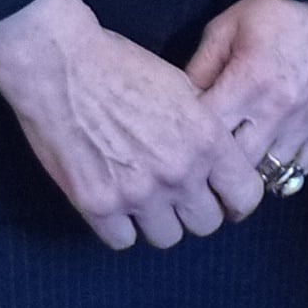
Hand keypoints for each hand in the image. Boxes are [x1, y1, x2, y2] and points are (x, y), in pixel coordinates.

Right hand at [0, 0, 254, 247]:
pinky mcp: (97, 205)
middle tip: (181, 197)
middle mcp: (179, 172)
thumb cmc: (122, 67)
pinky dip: (120, 227)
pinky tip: (115, 203)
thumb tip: (218, 159)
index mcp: (207, 140)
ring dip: (159, 221)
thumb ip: (204, 130)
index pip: (245, 196)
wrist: (62, 67)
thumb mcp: (183, 89)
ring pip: (167, 238)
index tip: (223, 198)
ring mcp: (137, 192)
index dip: (236, 200)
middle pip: (206, 224)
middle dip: (197, 211)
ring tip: (146, 200)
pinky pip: (122, 240)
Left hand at [184, 0, 307, 197]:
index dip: (188, 144)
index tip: (181, 144)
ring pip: (270, 174)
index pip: (205, 136)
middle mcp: (278, 109)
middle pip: (236, 167)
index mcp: (246, 82)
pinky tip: (269, 160)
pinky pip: (303, 168)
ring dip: (251, 174)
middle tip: (205, 172)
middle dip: (217, 172)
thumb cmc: (274, 11)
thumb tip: (177, 109)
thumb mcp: (224, 29)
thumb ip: (198, 69)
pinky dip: (284, 171)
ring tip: (235, 171)